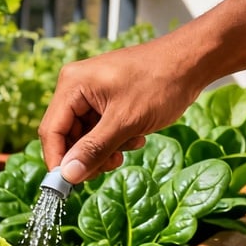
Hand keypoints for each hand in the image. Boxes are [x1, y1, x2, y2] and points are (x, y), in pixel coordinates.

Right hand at [39, 40, 206, 183]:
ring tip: (130, 145)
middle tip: (110, 166)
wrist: (193, 61)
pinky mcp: (107, 97)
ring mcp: (91, 92)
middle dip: (88, 154)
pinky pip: (100, 127)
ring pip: (85, 134)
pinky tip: (136, 136)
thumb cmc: (160, 83)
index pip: (51, 130)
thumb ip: (94, 150)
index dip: (58, 160)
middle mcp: (76, 86)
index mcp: (72, 85)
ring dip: (105, 148)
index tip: (69, 185)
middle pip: (67, 134)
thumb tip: (68, 176)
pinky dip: (115, 138)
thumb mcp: (126, 122)